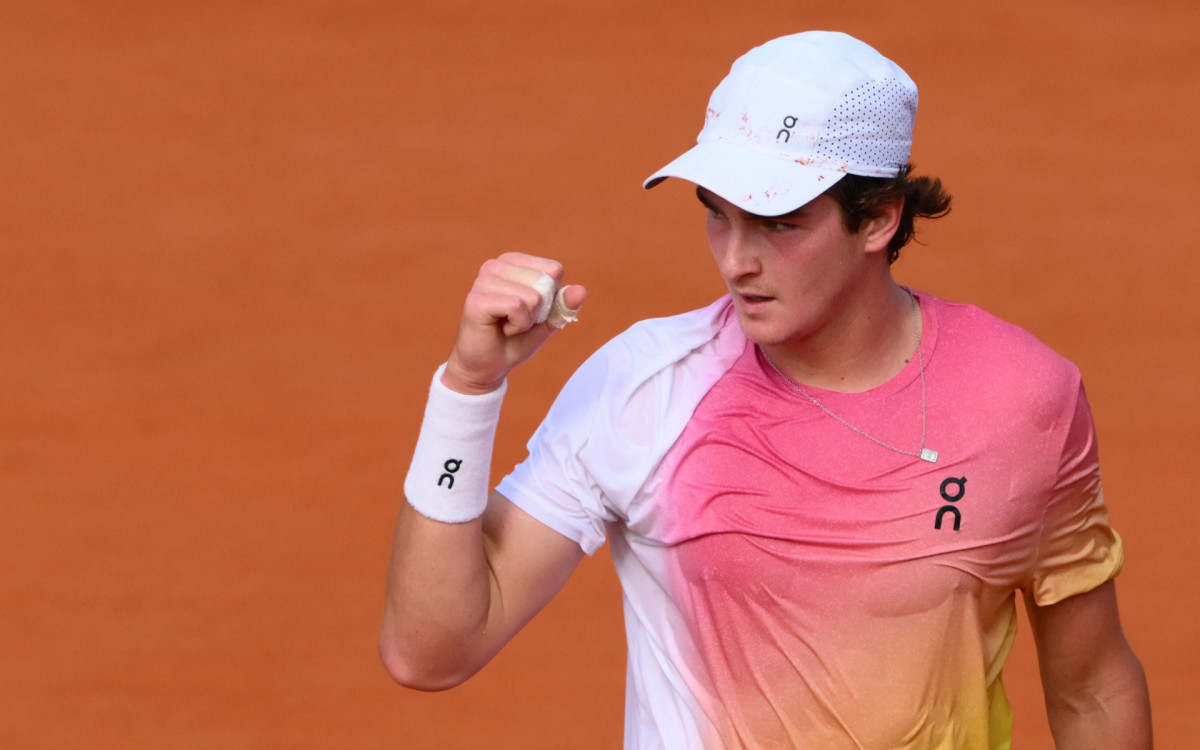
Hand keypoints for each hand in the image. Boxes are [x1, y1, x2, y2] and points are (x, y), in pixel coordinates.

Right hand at [442, 252, 586, 394]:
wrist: (488, 368)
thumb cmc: (516, 340)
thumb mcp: (548, 320)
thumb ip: (564, 304)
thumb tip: (581, 291)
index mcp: (513, 262)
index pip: (554, 270)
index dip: (551, 298)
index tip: (530, 311)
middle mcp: (495, 265)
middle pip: (545, 282)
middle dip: (539, 311)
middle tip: (516, 321)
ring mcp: (483, 280)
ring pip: (533, 296)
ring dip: (527, 320)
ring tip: (507, 325)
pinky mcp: (476, 299)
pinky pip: (517, 307)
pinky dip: (517, 326)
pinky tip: (501, 329)